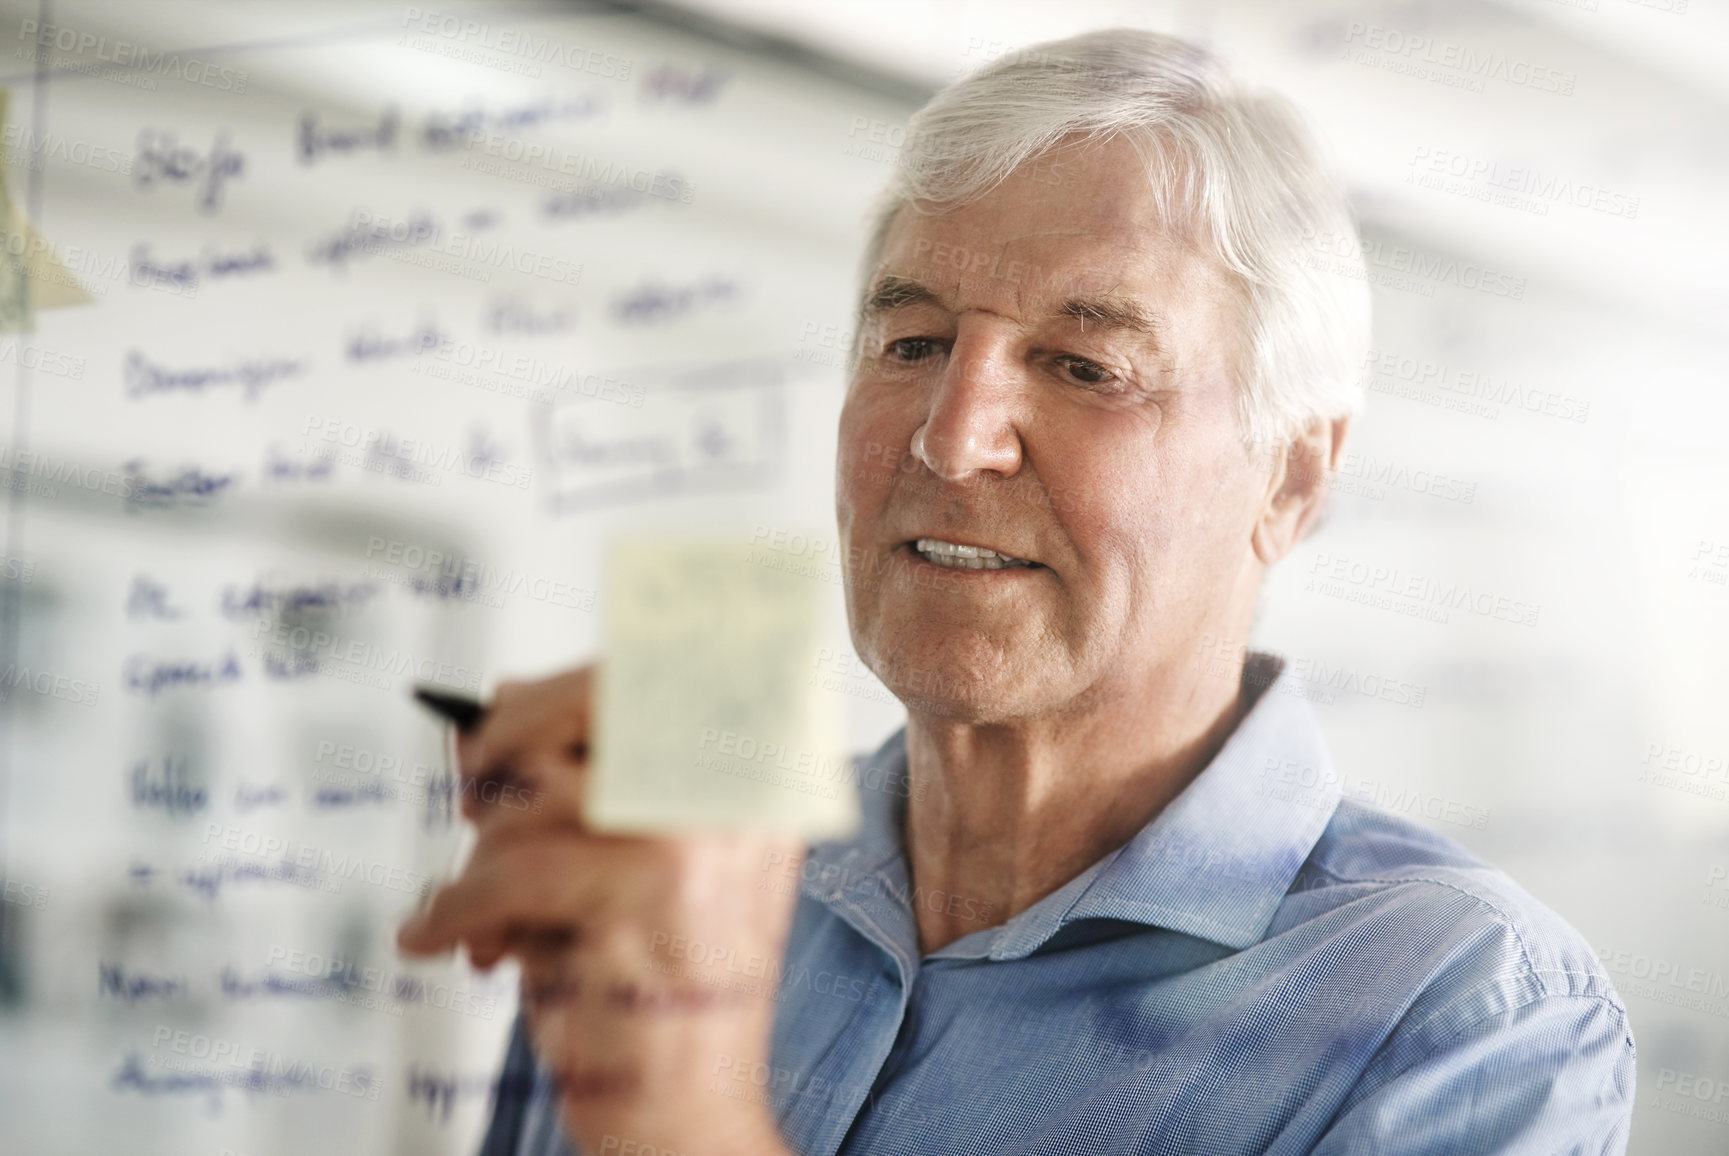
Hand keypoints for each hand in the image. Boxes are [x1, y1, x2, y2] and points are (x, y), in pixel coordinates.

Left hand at [397, 667, 801, 1154]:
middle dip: (505, 745)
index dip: (565, 680)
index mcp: (760, 770)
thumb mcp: (632, 856)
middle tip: (472, 799)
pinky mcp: (643, 898)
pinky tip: (454, 938)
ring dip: (482, 862)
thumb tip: (496, 702)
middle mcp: (745, 790)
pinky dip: (457, 912)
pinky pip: (508, 875)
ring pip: (534, 796)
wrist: (690, 1113)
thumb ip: (584, 774)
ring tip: (493, 915)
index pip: (662, 666)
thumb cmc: (657, 986)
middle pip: (594, 698)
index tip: (504, 703)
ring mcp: (699, 840)